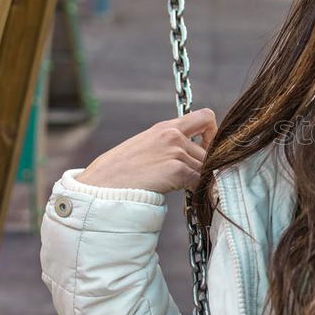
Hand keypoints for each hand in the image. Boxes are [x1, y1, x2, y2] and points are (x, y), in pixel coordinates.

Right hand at [76, 109, 218, 193]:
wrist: (100, 188)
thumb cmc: (119, 174)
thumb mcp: (144, 148)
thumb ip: (168, 146)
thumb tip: (193, 157)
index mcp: (165, 127)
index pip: (206, 117)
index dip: (213, 133)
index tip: (206, 148)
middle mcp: (172, 135)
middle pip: (209, 150)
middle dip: (204, 166)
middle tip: (191, 181)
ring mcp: (175, 151)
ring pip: (206, 168)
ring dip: (199, 181)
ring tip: (182, 191)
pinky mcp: (176, 169)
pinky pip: (201, 181)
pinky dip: (198, 191)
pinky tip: (186, 198)